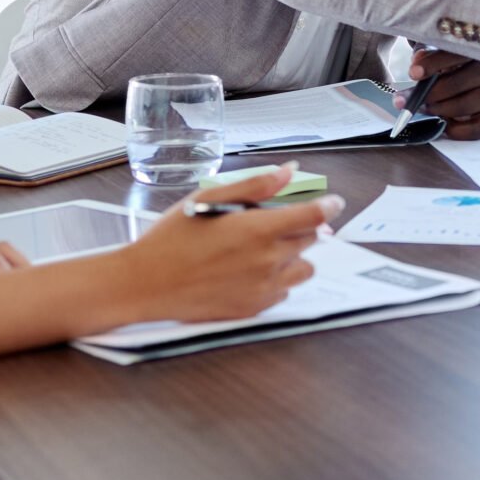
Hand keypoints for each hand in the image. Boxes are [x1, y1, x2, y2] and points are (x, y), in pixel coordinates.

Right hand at [126, 164, 338, 322]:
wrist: (145, 284)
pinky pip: (284, 291)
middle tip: (276, 222)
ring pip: (303, 268)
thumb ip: (254, 185)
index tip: (333, 202)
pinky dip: (277, 279)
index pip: (314, 216)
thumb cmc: (171, 239)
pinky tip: (250, 271)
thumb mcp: (209, 199)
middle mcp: (268, 260)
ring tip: (264, 249)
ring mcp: (264, 288)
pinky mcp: (255, 308)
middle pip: (310, 240)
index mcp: (258, 229)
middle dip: (302, 227)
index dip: (329, 206)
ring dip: (294, 256)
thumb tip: (289, 171)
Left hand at [402, 47, 479, 139]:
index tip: (413, 73)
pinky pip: (478, 128)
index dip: (432, 64)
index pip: (454, 55)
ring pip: (466, 105)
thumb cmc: (461, 64)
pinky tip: (445, 125)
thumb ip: (430, 57)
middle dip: (432, 93)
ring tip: (429, 109)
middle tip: (417, 99)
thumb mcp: (446, 54)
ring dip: (442, 110)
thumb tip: (416, 67)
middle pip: (458, 83)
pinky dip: (458, 130)